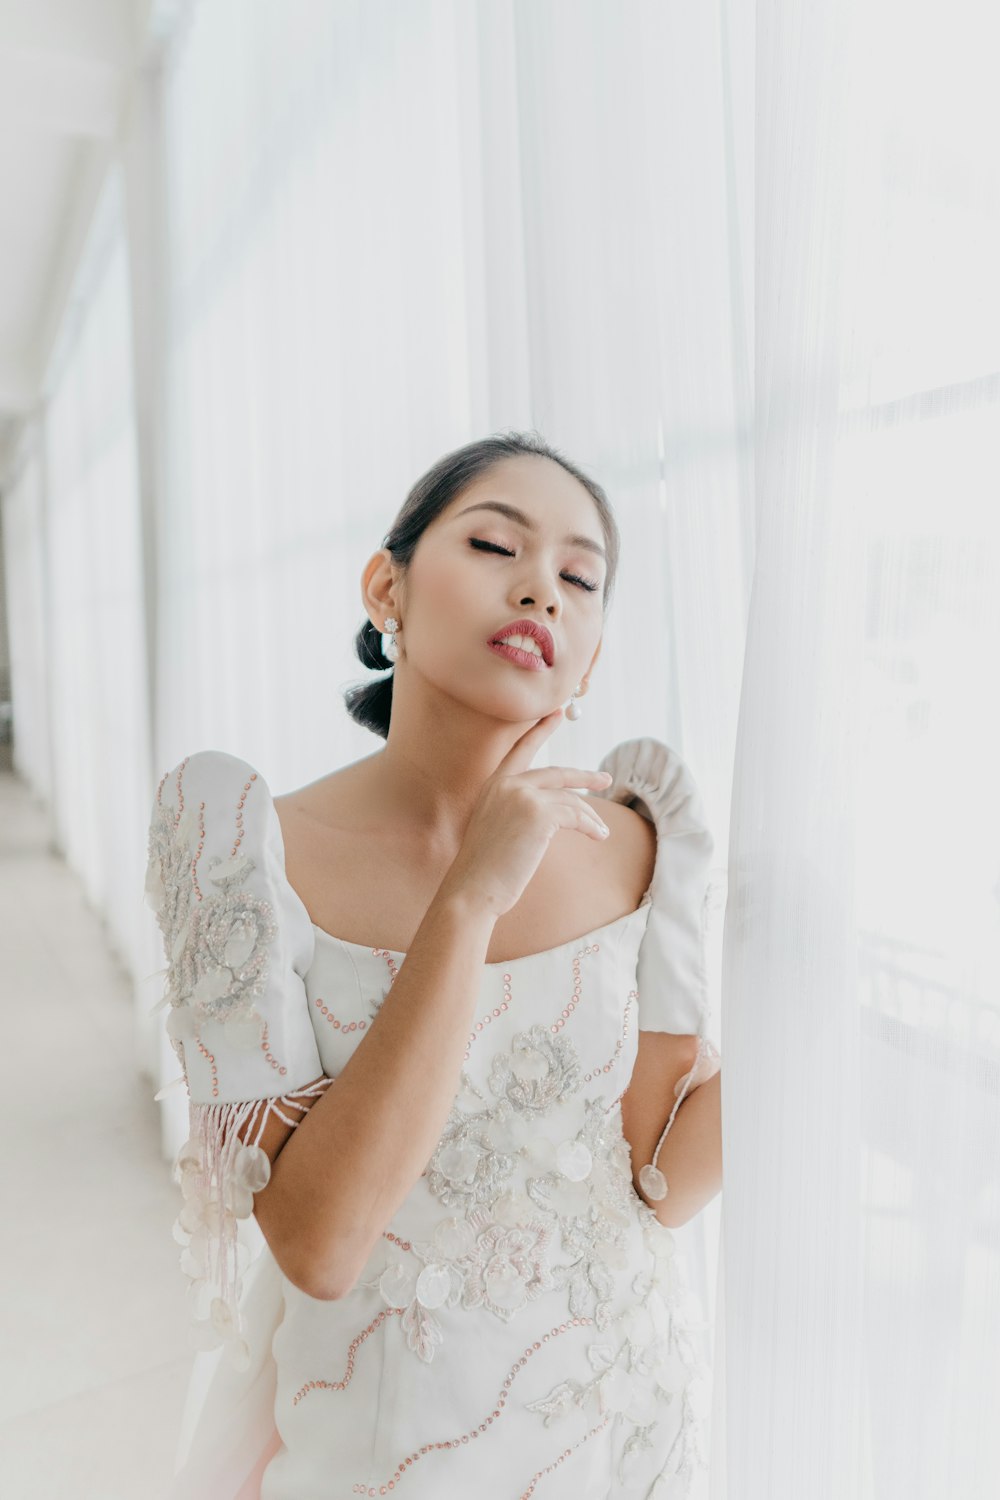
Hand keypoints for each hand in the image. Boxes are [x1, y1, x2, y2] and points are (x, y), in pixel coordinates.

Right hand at [437, 709, 613, 918]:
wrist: (472, 890)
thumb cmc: (484, 870)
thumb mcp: (498, 830)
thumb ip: (518, 812)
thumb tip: (553, 814)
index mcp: (493, 785)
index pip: (521, 750)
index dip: (541, 731)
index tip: (557, 713)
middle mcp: (506, 784)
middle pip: (556, 773)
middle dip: (584, 777)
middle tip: (604, 779)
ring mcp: (522, 796)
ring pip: (569, 799)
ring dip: (590, 816)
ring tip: (602, 831)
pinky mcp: (538, 814)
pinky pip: (575, 815)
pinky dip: (590, 826)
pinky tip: (598, 835)